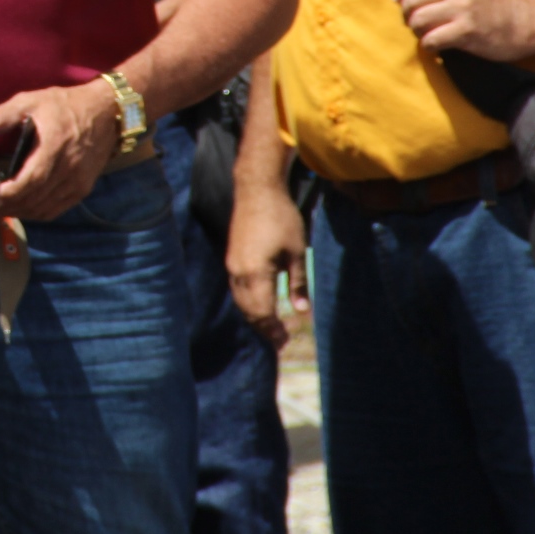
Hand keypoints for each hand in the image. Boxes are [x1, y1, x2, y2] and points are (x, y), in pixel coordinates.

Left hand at [0, 80, 119, 222]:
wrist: (107, 113)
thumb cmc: (65, 105)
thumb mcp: (29, 101)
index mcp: (55, 147)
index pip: (31, 181)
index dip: (8, 195)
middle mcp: (69, 169)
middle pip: (34, 199)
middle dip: (3, 206)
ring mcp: (78, 183)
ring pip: (43, 209)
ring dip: (17, 212)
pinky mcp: (82, 189)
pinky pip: (55, 210)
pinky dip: (35, 212)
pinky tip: (18, 207)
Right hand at [226, 173, 309, 348]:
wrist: (257, 190)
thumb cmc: (281, 219)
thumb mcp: (296, 252)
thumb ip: (298, 283)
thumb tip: (302, 311)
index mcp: (256, 273)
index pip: (262, 312)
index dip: (272, 330)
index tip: (284, 342)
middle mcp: (239, 272)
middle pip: (248, 310)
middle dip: (263, 328)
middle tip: (279, 341)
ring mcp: (232, 264)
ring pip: (240, 300)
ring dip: (254, 316)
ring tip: (270, 328)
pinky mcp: (232, 257)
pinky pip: (237, 289)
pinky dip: (248, 302)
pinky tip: (259, 305)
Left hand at [396, 0, 534, 60]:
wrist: (523, 23)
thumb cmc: (490, 3)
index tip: (400, 0)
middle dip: (407, 13)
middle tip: (414, 22)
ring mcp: (462, 8)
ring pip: (418, 19)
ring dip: (416, 30)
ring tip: (426, 34)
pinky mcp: (466, 30)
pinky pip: (431, 39)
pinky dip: (428, 45)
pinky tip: (436, 46)